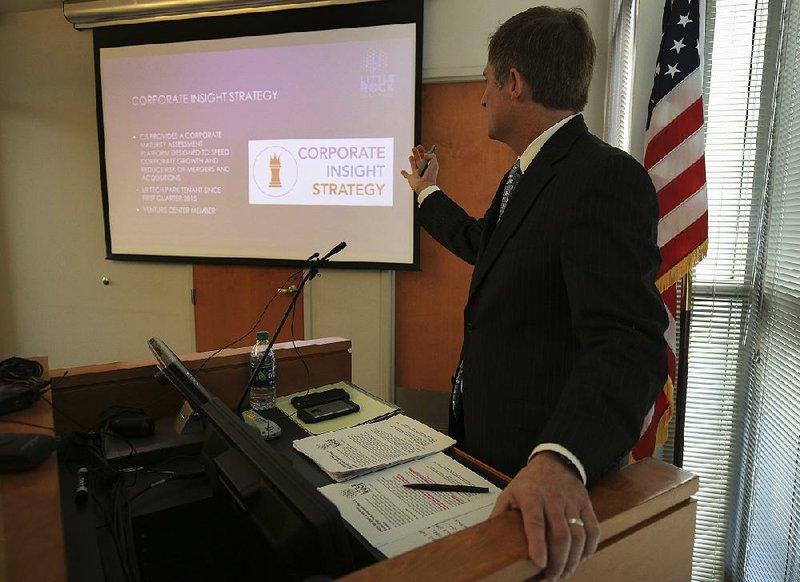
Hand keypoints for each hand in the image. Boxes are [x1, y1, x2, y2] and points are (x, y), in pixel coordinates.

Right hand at [400, 145, 438, 192]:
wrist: (425, 186)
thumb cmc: (430, 177)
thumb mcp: (434, 164)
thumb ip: (432, 156)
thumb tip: (424, 154)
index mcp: (427, 166)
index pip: (425, 156)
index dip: (422, 151)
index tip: (419, 146)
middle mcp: (422, 169)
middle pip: (418, 159)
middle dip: (416, 153)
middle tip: (414, 148)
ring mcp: (416, 174)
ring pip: (413, 165)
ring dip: (412, 161)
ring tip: (410, 157)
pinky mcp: (411, 178)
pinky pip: (406, 175)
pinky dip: (404, 173)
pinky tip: (402, 171)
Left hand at [490, 452, 599, 579]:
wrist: (554, 461)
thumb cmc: (530, 481)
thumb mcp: (510, 492)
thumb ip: (500, 513)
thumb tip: (489, 536)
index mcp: (531, 496)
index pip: (535, 523)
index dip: (538, 544)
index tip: (539, 564)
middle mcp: (553, 498)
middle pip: (560, 534)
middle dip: (558, 560)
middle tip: (552, 576)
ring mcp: (572, 501)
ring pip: (578, 535)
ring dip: (573, 559)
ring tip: (565, 572)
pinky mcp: (586, 503)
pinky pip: (593, 529)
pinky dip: (590, 548)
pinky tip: (581, 558)